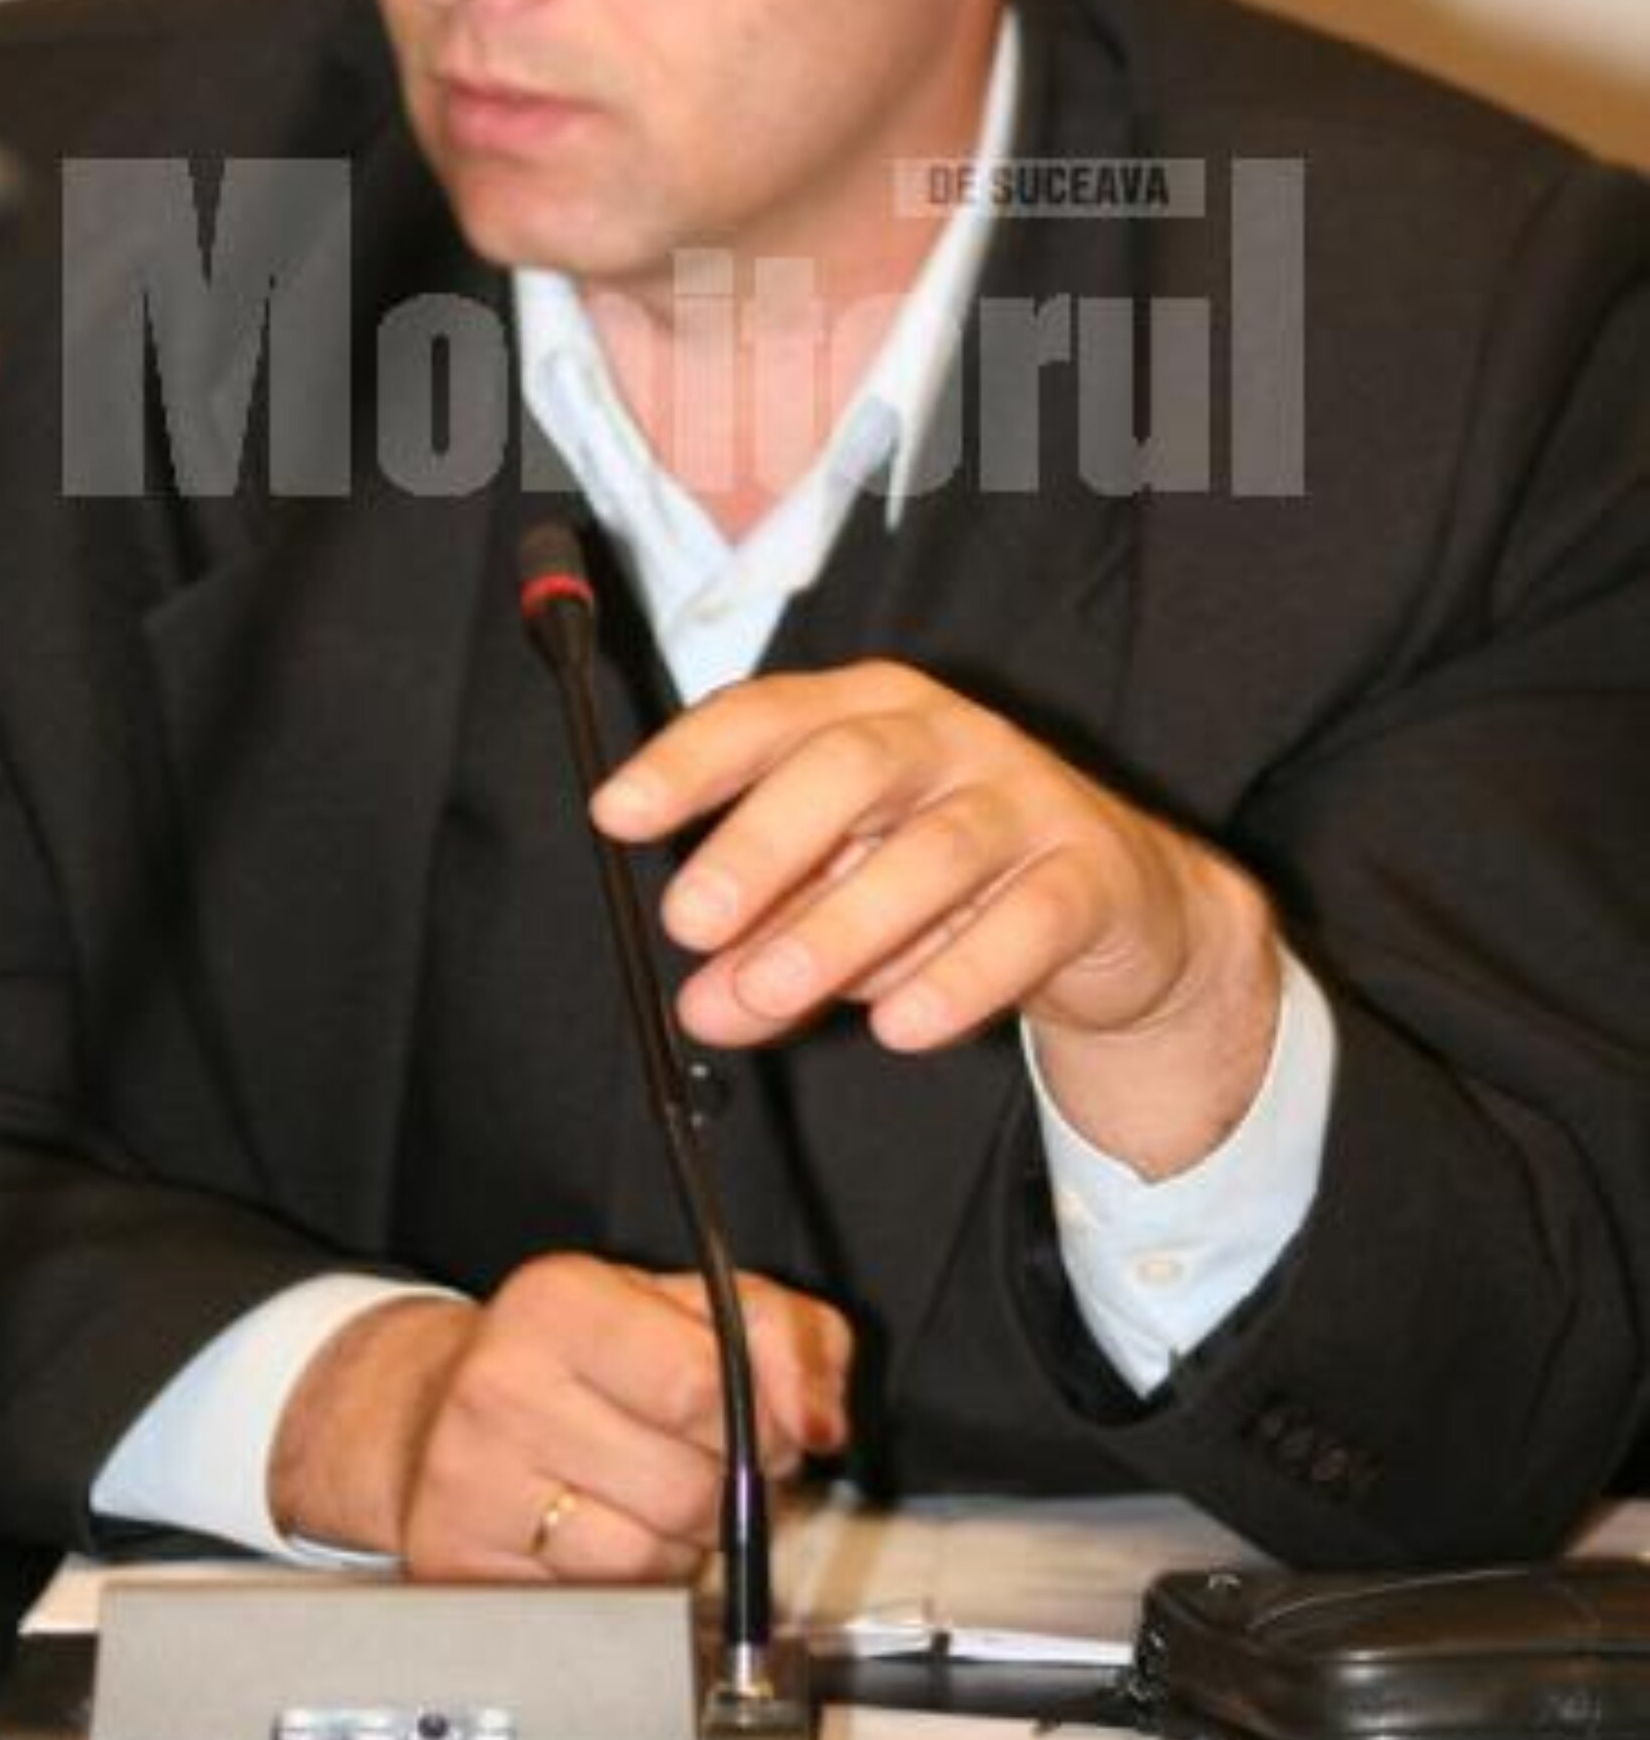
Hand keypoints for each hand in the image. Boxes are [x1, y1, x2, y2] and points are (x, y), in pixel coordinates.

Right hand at [267, 1255, 850, 1576]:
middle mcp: (502, 1386)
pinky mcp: (459, 1564)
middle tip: (699, 1457)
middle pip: (689, 1487)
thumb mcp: (684, 1305)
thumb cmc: (573, 1354)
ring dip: (679, 1544)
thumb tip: (822, 1418)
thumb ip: (784, 1333)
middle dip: (726, 1487)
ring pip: (649, 1558)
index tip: (765, 1421)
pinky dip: (627, 1584)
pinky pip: (599, 1604)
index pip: (702, 1384)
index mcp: (558, 1300)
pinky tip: (599, 1531)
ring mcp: (472, 1482)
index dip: (761, 1419)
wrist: (432, 1408)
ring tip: (645, 1493)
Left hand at [593, 661, 1281, 1175]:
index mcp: (867, 714)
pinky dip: (961, 975)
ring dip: (844, 925)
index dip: (690, 759)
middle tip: (690, 920)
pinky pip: (1027, 920)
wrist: (1122, 906)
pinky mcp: (1090, 874)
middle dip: (762, 841)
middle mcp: (947, 737)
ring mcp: (1026, 798)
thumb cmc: (953, 883)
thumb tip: (701, 1006)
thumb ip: (769, 944)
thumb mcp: (845, 904)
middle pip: (850, 764)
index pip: (768, 714)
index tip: (617, 813)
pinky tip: (903, 1025)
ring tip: (773, 993)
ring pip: (935, 848)